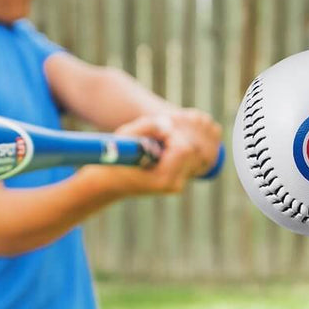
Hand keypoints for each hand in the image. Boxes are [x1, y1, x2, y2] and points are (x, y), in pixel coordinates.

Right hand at [94, 110, 220, 196]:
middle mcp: (175, 184)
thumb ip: (147, 126)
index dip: (172, 135)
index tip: (155, 134)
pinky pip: (196, 156)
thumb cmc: (114, 158)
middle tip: (158, 136)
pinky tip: (167, 144)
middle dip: (179, 137)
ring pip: (198, 152)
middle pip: (194, 150)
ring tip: (161, 141)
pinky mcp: (182, 178)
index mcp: (162, 179)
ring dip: (182, 140)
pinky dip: (185, 144)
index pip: (184, 149)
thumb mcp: (124, 137)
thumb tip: (170, 124)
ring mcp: (180, 183)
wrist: (110, 182)